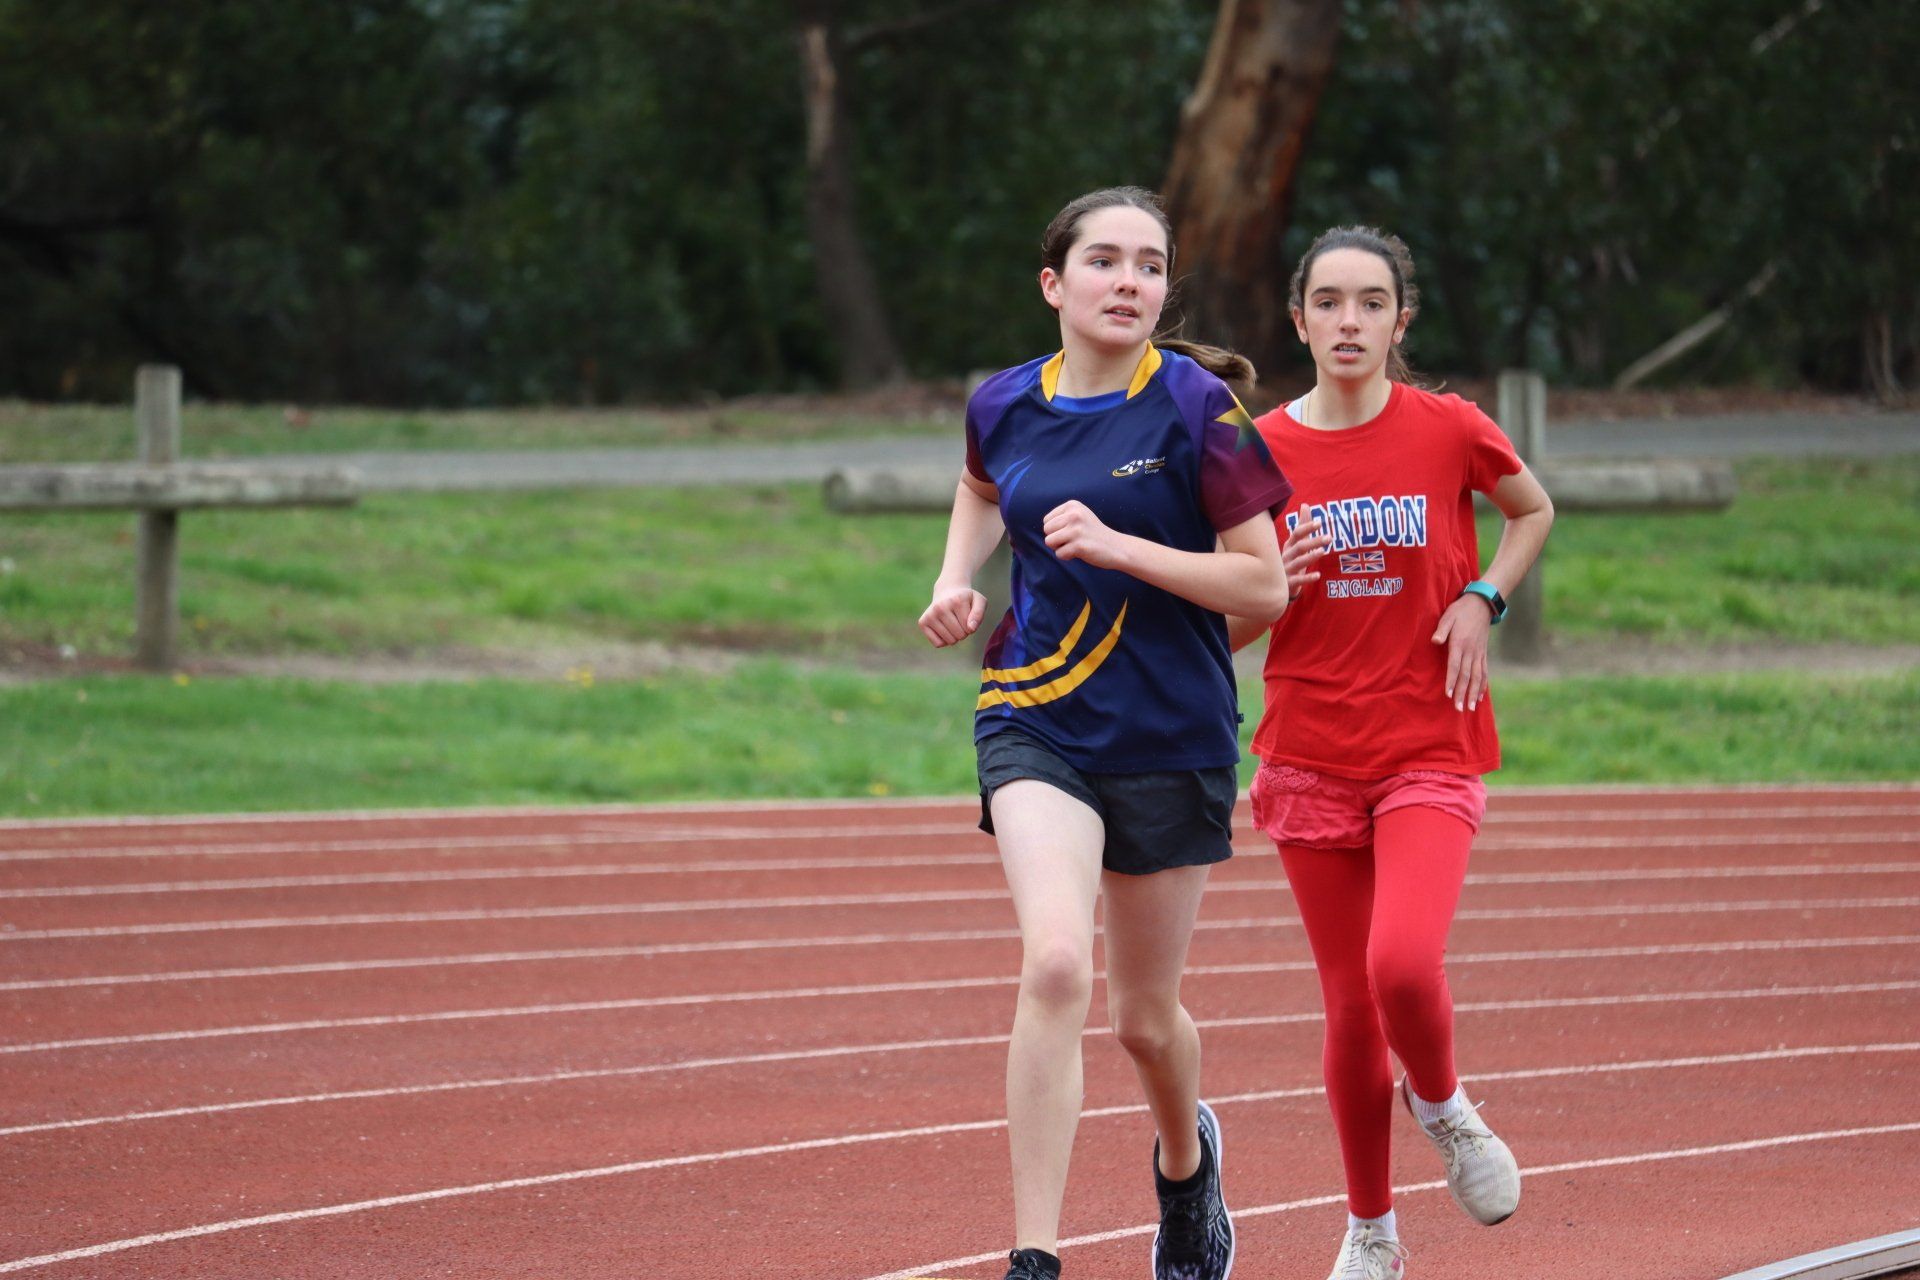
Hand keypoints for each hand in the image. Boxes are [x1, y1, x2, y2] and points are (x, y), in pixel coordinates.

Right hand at [918, 582, 984, 647]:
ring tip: (952, 623)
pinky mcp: (922, 622)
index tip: (968, 616)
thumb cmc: (965, 599)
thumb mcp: (979, 601)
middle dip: (963, 632)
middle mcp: (941, 607)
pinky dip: (944, 641)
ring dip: (954, 636)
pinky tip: (944, 629)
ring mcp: (930, 615)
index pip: (969, 628)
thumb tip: (971, 628)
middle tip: (959, 620)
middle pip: (960, 636)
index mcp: (957, 601)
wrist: (947, 591)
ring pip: (949, 641)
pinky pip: (938, 644)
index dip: (971, 626)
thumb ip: (979, 614)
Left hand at [1043, 500, 1127, 568]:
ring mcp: (1076, 530)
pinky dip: (1067, 556)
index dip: (1056, 530)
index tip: (1072, 531)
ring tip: (1075, 545)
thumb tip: (1044, 525)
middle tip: (1073, 539)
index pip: (1047, 520)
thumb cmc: (1093, 533)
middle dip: (1056, 539)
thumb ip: (1062, 516)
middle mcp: (1074, 515)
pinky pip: (1059, 554)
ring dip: (1060, 547)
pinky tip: (1080, 552)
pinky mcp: (1078, 545)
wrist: (1116, 546)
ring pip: (1049, 542)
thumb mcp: (1080, 515)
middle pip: (1046, 530)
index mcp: (1073, 505)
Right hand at [1281, 513, 1330, 598]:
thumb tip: (1305, 505)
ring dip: (1311, 556)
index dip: (1307, 528)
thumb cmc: (1290, 560)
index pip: (1297, 534)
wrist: (1275, 584)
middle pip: (1300, 547)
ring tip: (1323, 551)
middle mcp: (1286, 556)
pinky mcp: (1288, 583)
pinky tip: (1318, 575)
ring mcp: (1286, 569)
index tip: (1319, 523)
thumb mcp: (1295, 543)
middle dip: (1314, 541)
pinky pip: (1298, 580)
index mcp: (1289, 546)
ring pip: (1299, 562)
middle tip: (1329, 537)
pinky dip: (1307, 578)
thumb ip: (1302, 525)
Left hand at [1431, 595, 1492, 710]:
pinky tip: (1481, 697)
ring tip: (1471, 708)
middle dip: (1463, 693)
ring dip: (1474, 693)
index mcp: (1460, 644)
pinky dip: (1483, 685)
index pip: (1455, 666)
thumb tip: (1435, 641)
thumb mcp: (1448, 616)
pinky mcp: (1483, 654)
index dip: (1452, 681)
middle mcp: (1471, 651)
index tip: (1449, 694)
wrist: (1482, 604)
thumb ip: (1442, 630)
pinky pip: (1485, 672)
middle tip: (1459, 708)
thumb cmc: (1460, 610)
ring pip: (1477, 677)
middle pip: (1467, 676)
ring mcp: (1479, 654)